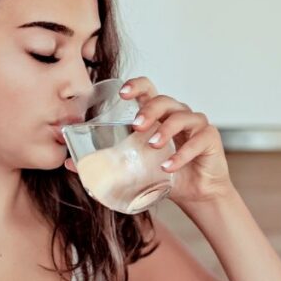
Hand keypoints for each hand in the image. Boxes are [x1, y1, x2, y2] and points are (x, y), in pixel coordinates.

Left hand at [63, 76, 232, 205]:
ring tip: (153, 145)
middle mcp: (177, 114)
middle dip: (150, 109)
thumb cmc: (164, 175)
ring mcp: (195, 125)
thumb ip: (106, 162)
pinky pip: (198, 140)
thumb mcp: (133, 167)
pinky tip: (169, 167)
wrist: (196, 194)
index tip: (123, 93)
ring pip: (182, 116)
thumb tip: (70, 163)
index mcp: (158, 115)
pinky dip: (182, 154)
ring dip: (166, 129)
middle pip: (165, 100)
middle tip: (136, 125)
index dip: (137, 86)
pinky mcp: (209, 139)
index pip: (148, 90)